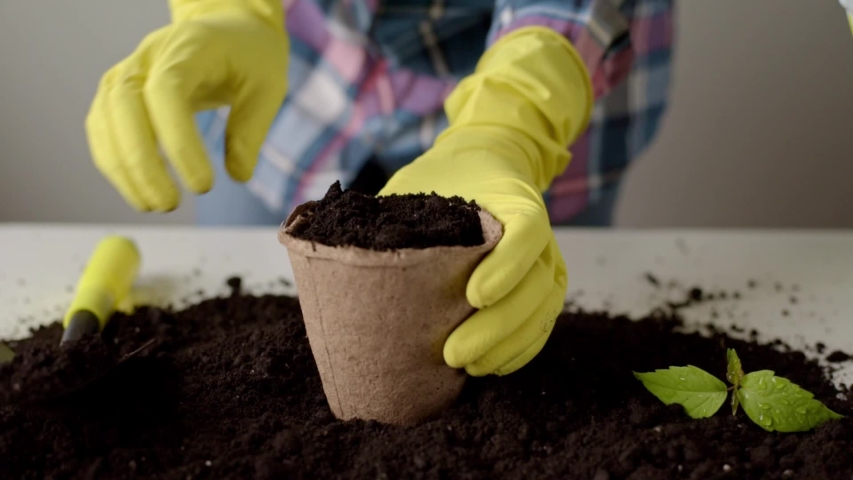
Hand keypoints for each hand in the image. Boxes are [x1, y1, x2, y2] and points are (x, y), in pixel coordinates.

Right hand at [86, 0, 287, 211]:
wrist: (226, 25)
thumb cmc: (249, 55)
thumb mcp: (267, 86)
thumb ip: (251, 129)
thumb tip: (238, 176)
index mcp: (188, 48)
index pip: (167, 94)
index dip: (178, 143)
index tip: (203, 185)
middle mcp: (147, 57)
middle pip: (124, 108)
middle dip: (142, 164)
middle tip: (170, 204)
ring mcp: (125, 73)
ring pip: (105, 121)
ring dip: (123, 170)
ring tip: (155, 206)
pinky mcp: (116, 93)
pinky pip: (103, 131)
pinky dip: (114, 164)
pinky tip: (140, 192)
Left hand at [379, 27, 592, 375]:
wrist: (486, 163)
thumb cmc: (445, 176)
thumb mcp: (419, 181)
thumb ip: (391, 211)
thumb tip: (330, 249)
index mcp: (514, 203)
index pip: (527, 234)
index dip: (507, 267)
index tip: (474, 295)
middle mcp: (538, 237)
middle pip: (537, 286)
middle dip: (498, 327)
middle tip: (453, 353)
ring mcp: (545, 263)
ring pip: (541, 311)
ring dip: (507, 345)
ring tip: (468, 367)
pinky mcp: (540, 287)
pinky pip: (540, 325)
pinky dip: (519, 350)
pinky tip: (488, 366)